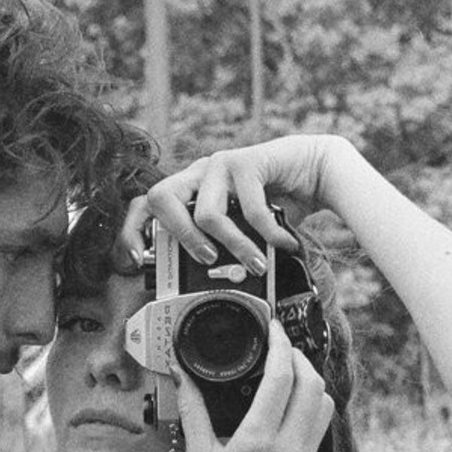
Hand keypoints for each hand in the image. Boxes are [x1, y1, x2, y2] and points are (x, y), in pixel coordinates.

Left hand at [118, 135, 346, 269]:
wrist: (319, 171)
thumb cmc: (276, 205)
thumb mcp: (242, 232)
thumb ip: (222, 249)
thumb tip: (204, 292)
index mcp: (189, 192)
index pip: (144, 205)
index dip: (131, 232)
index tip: (135, 262)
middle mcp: (198, 176)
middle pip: (160, 198)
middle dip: (179, 237)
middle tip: (208, 260)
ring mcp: (220, 165)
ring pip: (206, 213)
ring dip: (234, 246)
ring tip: (255, 263)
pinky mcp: (247, 160)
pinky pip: (250, 210)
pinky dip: (270, 235)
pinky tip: (285, 242)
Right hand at [172, 321, 333, 451]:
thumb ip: (194, 410)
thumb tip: (183, 375)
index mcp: (258, 440)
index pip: (282, 376)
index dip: (281, 344)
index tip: (272, 329)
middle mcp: (288, 448)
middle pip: (312, 384)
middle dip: (298, 358)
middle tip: (279, 347)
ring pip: (324, 404)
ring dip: (310, 381)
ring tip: (287, 372)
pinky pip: (319, 428)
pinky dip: (312, 406)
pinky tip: (290, 405)